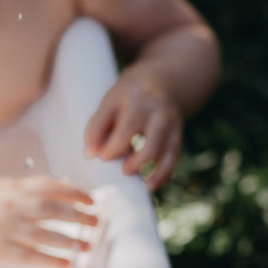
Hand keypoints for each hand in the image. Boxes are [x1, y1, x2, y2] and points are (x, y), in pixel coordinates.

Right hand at [0, 176, 97, 266]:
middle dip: (77, 216)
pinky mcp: (2, 250)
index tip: (90, 200)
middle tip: (95, 221)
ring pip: (44, 235)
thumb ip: (32, 187)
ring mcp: (8, 229)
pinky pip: (30, 256)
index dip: (74, 192)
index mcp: (15, 189)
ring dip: (68, 240)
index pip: (52, 187)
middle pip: (52, 210)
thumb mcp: (6, 186)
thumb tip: (63, 185)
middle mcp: (14, 207)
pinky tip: (65, 263)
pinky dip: (49, 260)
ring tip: (86, 245)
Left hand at [85, 70, 182, 189]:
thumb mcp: (109, 103)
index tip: (101, 158)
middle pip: (150, 144)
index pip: (125, 130)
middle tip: (123, 171)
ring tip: (142, 184)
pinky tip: (150, 184)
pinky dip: (164, 174)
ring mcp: (169, 124)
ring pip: (165, 154)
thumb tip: (90, 154)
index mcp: (134, 101)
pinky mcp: (178, 136)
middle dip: (136, 162)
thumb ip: (97, 127)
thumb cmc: (125, 99)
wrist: (159, 83)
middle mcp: (155, 113)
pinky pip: (173, 159)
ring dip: (154, 173)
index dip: (112, 149)